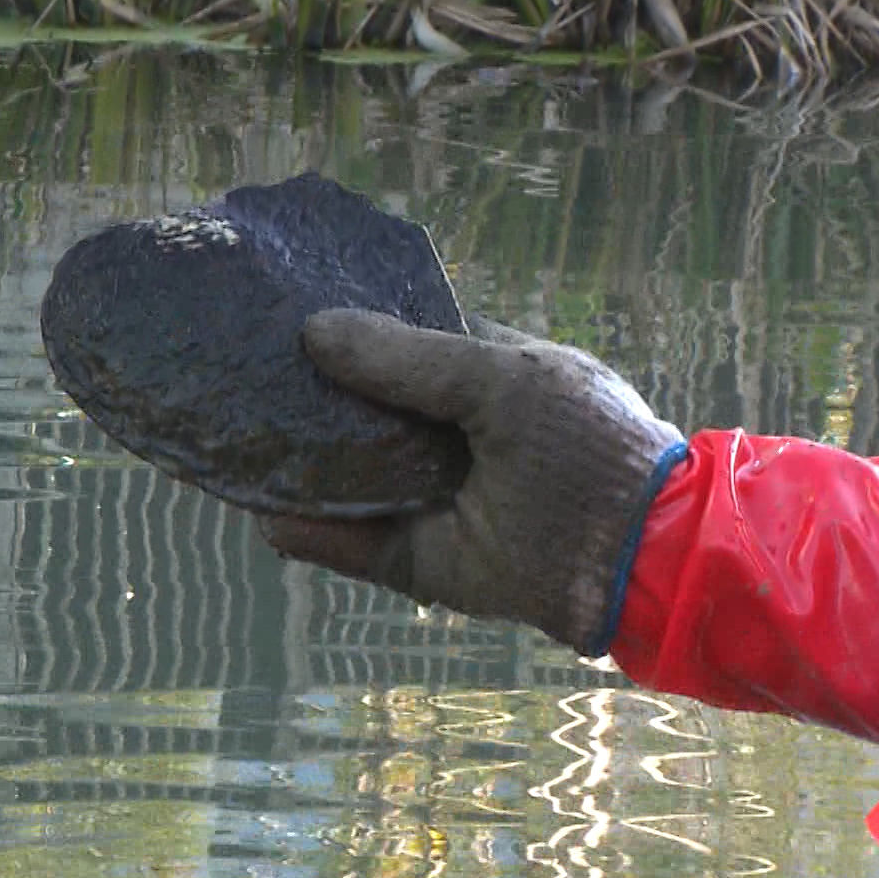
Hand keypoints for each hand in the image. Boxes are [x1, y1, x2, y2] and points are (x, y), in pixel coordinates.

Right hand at [259, 309, 685, 654]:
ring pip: (350, 476)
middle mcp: (452, 435)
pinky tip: (266, 512)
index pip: (403, 342)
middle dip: (311, 396)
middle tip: (243, 372)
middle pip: (365, 409)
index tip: (289, 313)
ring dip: (298, 463)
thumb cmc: (587, 451)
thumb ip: (410, 359)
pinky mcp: (422, 560)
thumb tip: (316, 331)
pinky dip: (309, 533)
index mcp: (485, 376)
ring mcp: (433, 499)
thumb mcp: (504, 383)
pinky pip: (352, 545)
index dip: (352, 328)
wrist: (642, 564)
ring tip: (235, 435)